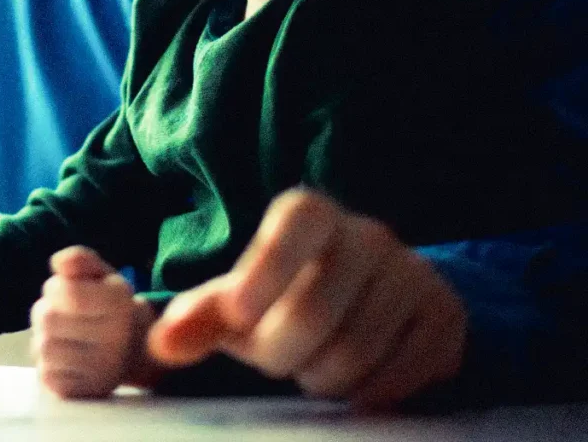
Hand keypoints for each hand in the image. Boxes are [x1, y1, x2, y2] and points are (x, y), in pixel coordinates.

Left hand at [31, 246, 157, 398]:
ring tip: (62, 334)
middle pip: (48, 319)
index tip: (62, 290)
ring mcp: (101, 370)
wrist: (133, 349)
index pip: (67, 292)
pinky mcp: (86, 393)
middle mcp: (115, 339)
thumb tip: (58, 262)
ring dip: (44, 338)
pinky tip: (65, 358)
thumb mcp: (101, 274)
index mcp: (119, 303)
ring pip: (43, 349)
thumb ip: (80, 260)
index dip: (55, 288)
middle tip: (60, 314)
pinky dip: (48, 364)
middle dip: (46, 311)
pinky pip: (46, 376)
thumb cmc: (109, 304)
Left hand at [148, 188, 466, 407]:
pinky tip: (354, 378)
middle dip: (281, 353)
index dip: (265, 270)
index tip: (235, 316)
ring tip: (313, 363)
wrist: (367, 292)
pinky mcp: (445, 316)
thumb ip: (200, 317)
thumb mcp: (242, 296)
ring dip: (322, 377)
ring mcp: (413, 273)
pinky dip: (367, 394)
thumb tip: (162, 346)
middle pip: (317, 311)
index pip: (294, 226)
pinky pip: (402, 376)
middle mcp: (368, 234)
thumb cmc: (286, 292)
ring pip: (358, 351)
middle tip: (274, 359)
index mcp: (310, 214)